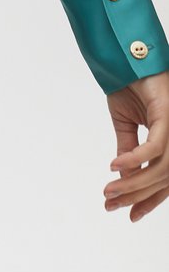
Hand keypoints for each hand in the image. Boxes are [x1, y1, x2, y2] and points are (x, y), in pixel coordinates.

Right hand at [104, 70, 168, 220]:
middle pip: (161, 179)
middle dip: (135, 196)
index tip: (129, 215)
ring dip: (132, 183)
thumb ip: (127, 149)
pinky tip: (114, 166)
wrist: (127, 55)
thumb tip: (123, 178)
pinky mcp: (168, 117)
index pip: (163, 180)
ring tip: (109, 190)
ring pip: (159, 169)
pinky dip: (135, 159)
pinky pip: (154, 147)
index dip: (148, 200)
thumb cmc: (130, 83)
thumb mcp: (124, 122)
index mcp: (167, 140)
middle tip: (110, 205)